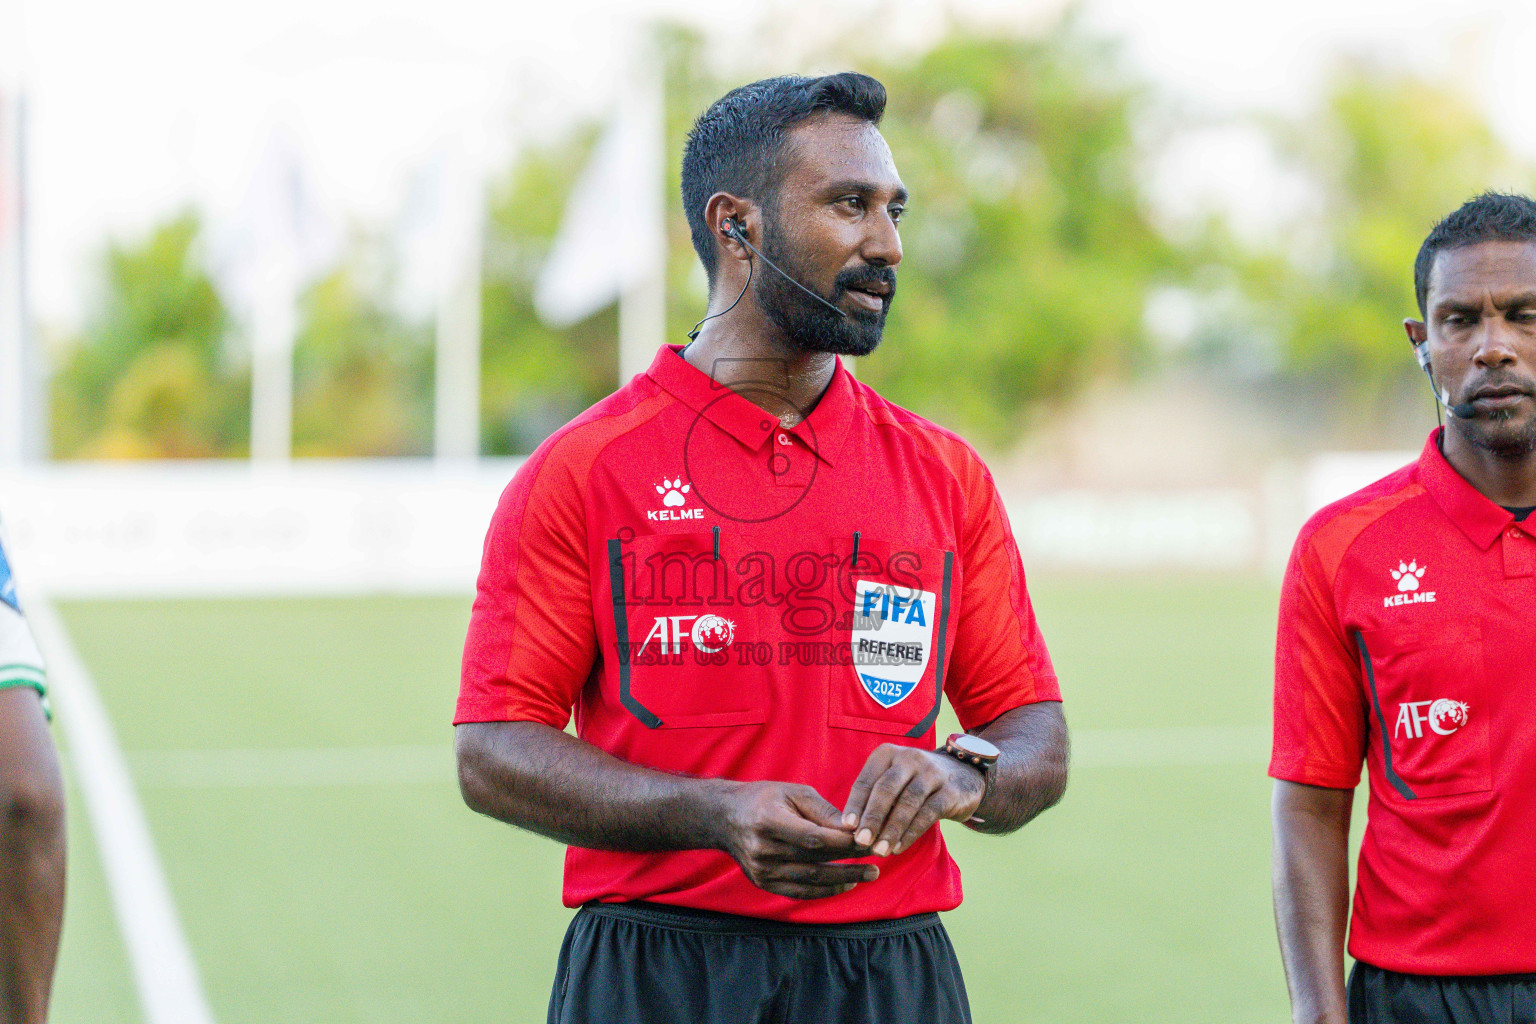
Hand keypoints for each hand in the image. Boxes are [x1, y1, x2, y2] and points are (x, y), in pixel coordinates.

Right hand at [718, 781, 875, 899]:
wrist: (725, 818)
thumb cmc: (765, 799)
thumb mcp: (793, 792)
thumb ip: (823, 811)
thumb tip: (854, 828)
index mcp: (768, 821)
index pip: (812, 838)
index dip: (842, 842)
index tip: (867, 839)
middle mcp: (762, 849)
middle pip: (814, 860)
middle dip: (849, 859)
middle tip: (878, 857)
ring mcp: (761, 870)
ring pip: (810, 880)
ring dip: (843, 879)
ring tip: (870, 874)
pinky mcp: (763, 883)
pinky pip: (799, 892)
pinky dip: (825, 891)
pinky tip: (846, 884)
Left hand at [841, 744, 984, 857]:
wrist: (963, 776)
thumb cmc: (915, 783)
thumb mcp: (893, 782)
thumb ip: (873, 799)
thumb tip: (848, 828)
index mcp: (888, 754)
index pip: (867, 780)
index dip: (855, 804)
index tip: (846, 826)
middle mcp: (909, 758)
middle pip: (886, 789)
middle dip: (872, 817)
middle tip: (861, 841)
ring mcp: (932, 773)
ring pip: (907, 802)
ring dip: (891, 829)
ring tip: (879, 850)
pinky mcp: (950, 790)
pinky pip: (928, 813)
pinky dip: (911, 833)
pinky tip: (898, 847)